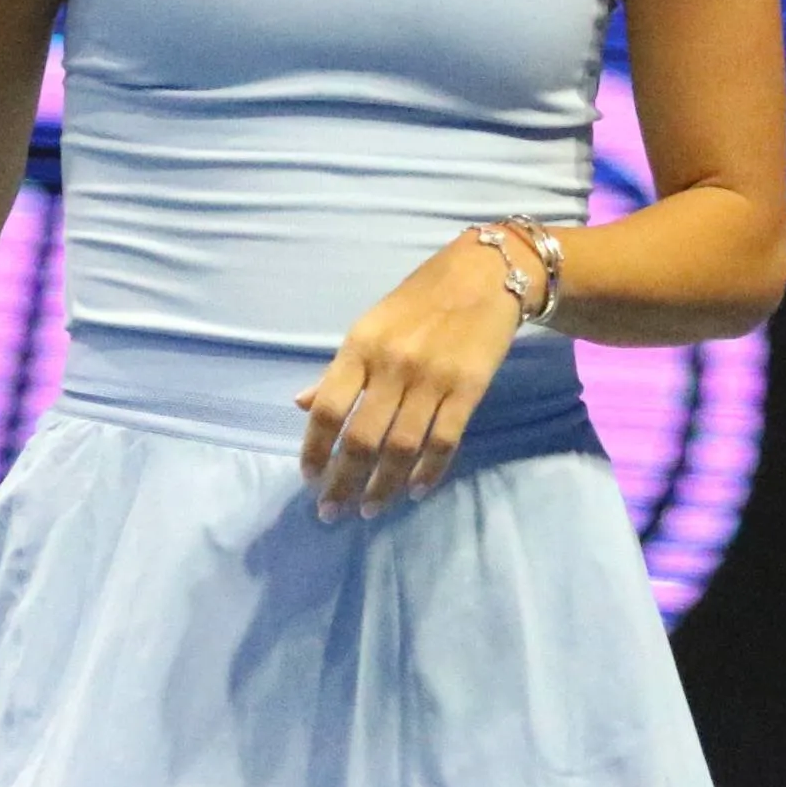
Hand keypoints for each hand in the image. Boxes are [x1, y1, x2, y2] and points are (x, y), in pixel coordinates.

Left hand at [294, 231, 525, 520]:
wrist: (484, 275)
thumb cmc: (418, 301)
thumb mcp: (369, 327)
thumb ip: (337, 370)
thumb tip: (301, 405)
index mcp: (360, 347)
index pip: (327, 409)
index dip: (314, 449)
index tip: (309, 478)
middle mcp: (393, 366)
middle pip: (362, 439)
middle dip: (343, 482)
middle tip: (331, 512)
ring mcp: (433, 379)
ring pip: (402, 448)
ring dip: (383, 486)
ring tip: (369, 509)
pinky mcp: (469, 389)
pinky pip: (444, 441)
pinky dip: (429, 472)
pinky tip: (416, 490)